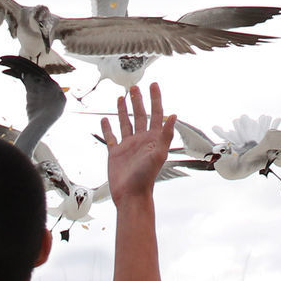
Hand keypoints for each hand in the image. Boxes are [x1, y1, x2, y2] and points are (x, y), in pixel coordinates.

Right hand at [102, 83, 175, 203]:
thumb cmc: (146, 178)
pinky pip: (111, 136)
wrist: (131, 195)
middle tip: (135, 87)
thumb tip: (174, 116)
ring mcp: (128, 146)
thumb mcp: (158, 155)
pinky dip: (108, 127)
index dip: (155, 99)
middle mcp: (141, 140)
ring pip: (126, 122)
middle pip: (140, 115)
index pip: (155, 114)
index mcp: (153, 139)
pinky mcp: (116, 153)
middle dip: (138, 100)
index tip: (153, 85)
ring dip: (124, 110)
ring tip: (121, 97)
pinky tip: (105, 119)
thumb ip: (166, 135)